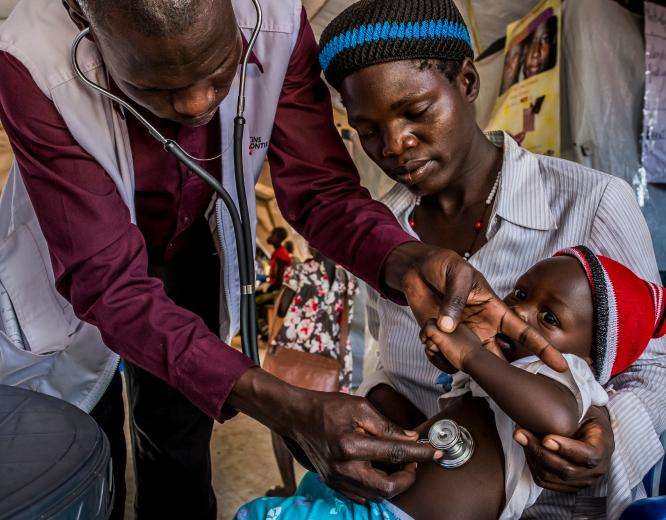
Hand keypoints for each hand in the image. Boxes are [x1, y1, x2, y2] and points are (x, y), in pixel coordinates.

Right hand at [229, 368, 440, 502]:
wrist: (295, 417)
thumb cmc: (326, 407)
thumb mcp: (360, 407)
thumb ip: (387, 426)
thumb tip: (411, 438)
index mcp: (351, 445)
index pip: (396, 454)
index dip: (421, 454)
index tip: (437, 452)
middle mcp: (343, 468)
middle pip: (387, 488)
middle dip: (407, 478)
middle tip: (415, 462)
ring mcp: (336, 479)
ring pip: (375, 495)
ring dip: (393, 483)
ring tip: (400, 465)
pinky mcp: (332, 483)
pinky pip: (360, 495)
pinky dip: (376, 487)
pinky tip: (382, 472)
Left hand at [383, 242, 565, 371]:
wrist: (416, 269)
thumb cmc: (444, 266)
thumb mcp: (457, 275)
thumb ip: (456, 300)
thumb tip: (449, 328)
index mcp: (494, 311)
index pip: (523, 332)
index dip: (542, 348)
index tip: (560, 366)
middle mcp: (482, 328)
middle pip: (500, 357)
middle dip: (505, 374)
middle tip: (509, 388)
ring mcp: (462, 337)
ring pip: (472, 364)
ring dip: (461, 363)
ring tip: (447, 350)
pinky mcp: (441, 340)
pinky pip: (444, 359)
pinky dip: (436, 356)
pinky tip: (428, 341)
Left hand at [514, 406, 613, 491]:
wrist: (587, 426)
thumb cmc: (583, 413)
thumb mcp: (582, 408)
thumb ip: (568, 414)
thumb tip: (543, 416)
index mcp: (604, 447)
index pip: (588, 456)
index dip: (566, 449)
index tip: (546, 438)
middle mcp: (597, 469)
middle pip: (567, 470)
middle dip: (541, 452)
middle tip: (522, 434)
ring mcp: (583, 480)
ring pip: (553, 477)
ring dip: (532, 457)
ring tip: (521, 437)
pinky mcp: (567, 485)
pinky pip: (545, 481)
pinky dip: (532, 464)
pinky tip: (526, 447)